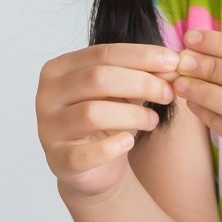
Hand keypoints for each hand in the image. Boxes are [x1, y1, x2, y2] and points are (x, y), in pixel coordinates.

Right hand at [35, 44, 177, 197]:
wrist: (90, 167)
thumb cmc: (106, 120)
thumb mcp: (122, 92)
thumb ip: (141, 76)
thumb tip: (173, 63)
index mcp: (59, 69)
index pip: (102, 54)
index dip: (141, 56)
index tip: (173, 61)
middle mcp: (48, 95)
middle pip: (98, 79)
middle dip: (141, 83)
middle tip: (169, 92)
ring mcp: (49, 128)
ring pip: (93, 113)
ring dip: (132, 115)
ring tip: (153, 120)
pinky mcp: (58, 159)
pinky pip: (85, 154)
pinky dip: (112, 147)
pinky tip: (129, 142)